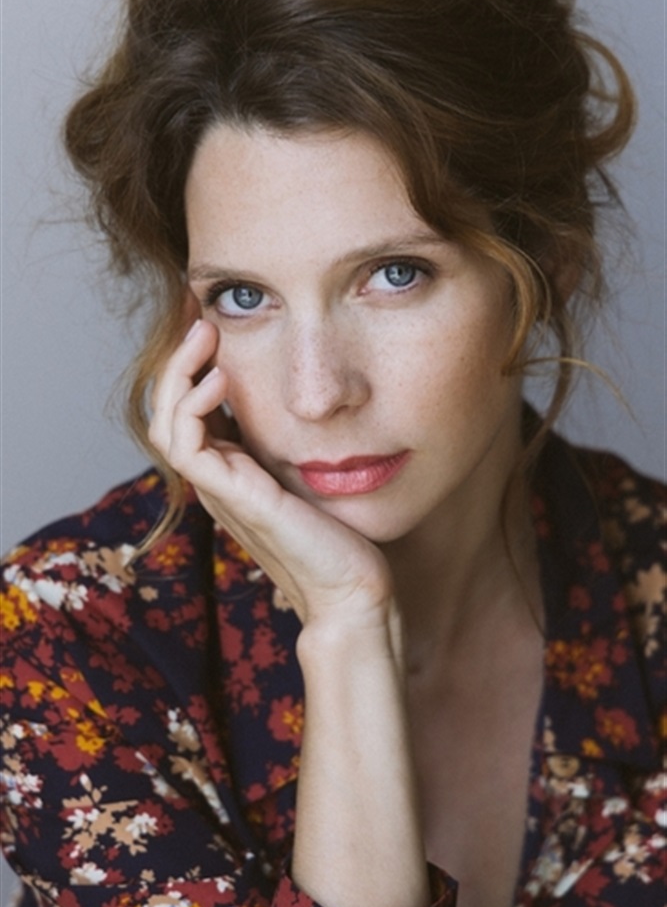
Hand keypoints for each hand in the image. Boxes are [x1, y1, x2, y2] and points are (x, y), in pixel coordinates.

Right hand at [148, 318, 394, 635]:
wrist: (353, 591)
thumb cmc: (344, 537)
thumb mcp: (319, 473)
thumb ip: (301, 442)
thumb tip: (316, 396)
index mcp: (234, 472)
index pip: (191, 411)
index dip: (194, 365)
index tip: (214, 320)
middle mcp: (219, 480)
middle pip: (168, 413)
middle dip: (178, 360)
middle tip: (200, 316)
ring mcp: (221, 492)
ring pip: (166, 425)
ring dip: (177, 375)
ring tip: (204, 334)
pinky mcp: (233, 499)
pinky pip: (187, 447)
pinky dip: (192, 407)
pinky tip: (221, 378)